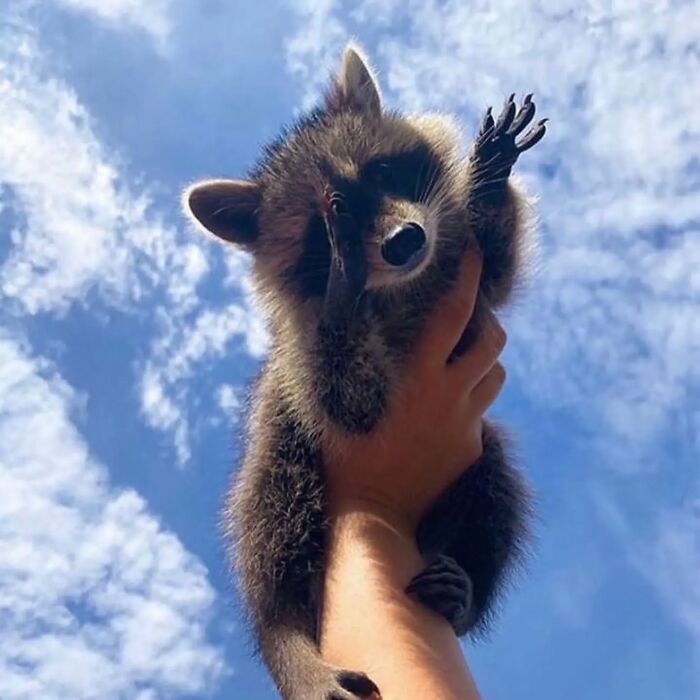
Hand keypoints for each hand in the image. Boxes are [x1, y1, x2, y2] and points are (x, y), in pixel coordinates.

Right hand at [322, 251, 506, 534]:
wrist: (372, 522)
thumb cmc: (342, 459)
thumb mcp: (337, 402)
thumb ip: (344, 362)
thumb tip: (330, 325)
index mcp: (416, 376)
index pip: (455, 312)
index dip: (469, 276)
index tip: (474, 251)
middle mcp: (450, 395)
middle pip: (493, 341)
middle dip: (487, 320)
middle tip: (469, 317)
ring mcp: (465, 424)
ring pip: (495, 376)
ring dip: (483, 362)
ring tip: (459, 363)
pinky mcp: (470, 450)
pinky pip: (480, 414)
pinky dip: (469, 402)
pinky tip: (443, 413)